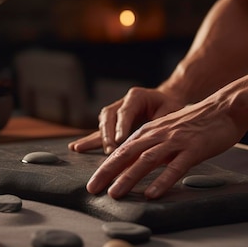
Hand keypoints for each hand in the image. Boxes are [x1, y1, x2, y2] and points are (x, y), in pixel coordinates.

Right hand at [68, 87, 183, 153]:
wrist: (167, 100)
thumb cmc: (171, 106)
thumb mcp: (171, 111)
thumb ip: (162, 124)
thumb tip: (155, 140)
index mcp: (136, 96)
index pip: (125, 111)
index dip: (121, 127)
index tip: (119, 141)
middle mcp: (122, 102)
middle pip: (109, 117)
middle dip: (107, 134)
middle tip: (109, 150)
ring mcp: (115, 112)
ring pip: (102, 123)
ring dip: (97, 137)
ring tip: (83, 148)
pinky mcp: (113, 123)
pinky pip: (100, 131)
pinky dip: (89, 140)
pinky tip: (76, 147)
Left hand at [85, 99, 244, 198]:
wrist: (225, 108)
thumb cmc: (199, 122)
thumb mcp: (170, 130)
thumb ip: (153, 145)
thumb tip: (137, 165)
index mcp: (152, 131)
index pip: (122, 150)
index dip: (106, 166)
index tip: (93, 183)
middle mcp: (159, 134)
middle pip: (127, 154)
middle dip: (107, 172)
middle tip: (92, 189)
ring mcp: (175, 141)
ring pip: (146, 160)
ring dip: (129, 177)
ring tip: (115, 193)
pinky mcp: (193, 149)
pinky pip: (175, 167)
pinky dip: (162, 181)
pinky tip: (152, 193)